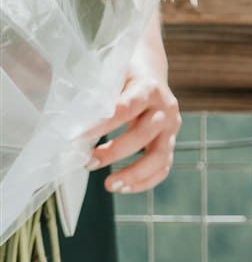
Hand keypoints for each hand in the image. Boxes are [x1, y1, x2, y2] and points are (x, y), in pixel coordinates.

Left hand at [83, 64, 180, 194]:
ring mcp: (171, 128)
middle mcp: (165, 108)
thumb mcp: (112, 77)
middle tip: (88, 162)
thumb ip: (98, 97)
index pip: (127, 108)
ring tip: (109, 184)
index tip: (77, 138)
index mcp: (150, 88)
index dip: (103, 124)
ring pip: (160, 155)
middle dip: (114, 152)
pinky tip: (123, 188)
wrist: (150, 74)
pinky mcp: (170, 143)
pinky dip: (145, 182)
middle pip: (144, 134)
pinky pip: (163, 167)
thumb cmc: (124, 76)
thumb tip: (70, 123)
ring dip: (134, 173)